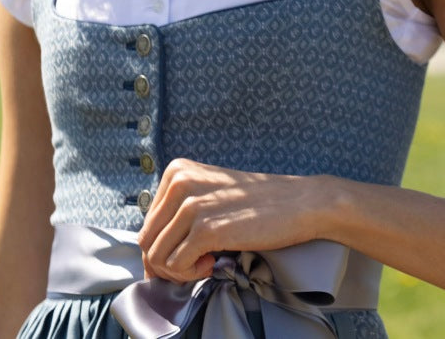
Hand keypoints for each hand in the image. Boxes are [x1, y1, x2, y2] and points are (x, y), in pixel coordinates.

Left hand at [138, 158, 330, 282]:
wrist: (298, 202)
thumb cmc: (256, 203)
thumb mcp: (209, 194)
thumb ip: (179, 212)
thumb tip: (151, 254)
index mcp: (177, 171)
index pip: (147, 223)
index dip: (163, 247)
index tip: (188, 253)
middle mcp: (179, 182)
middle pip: (147, 241)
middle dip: (167, 263)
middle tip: (196, 264)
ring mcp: (191, 205)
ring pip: (157, 256)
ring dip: (180, 270)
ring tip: (207, 261)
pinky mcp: (206, 228)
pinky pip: (176, 265)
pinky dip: (192, 274)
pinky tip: (213, 263)